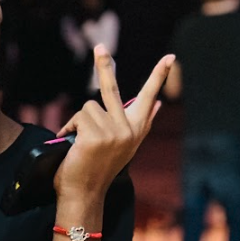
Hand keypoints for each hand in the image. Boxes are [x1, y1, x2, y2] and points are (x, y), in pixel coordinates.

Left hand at [54, 45, 171, 203]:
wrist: (84, 194)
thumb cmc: (97, 170)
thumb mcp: (123, 146)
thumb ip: (140, 123)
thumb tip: (158, 103)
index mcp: (138, 130)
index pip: (148, 98)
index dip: (158, 77)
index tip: (170, 57)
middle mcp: (130, 129)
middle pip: (113, 89)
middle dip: (105, 65)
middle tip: (100, 46)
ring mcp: (114, 131)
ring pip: (89, 107)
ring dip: (78, 122)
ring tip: (78, 142)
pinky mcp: (97, 134)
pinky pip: (78, 117)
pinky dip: (69, 128)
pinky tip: (71, 144)